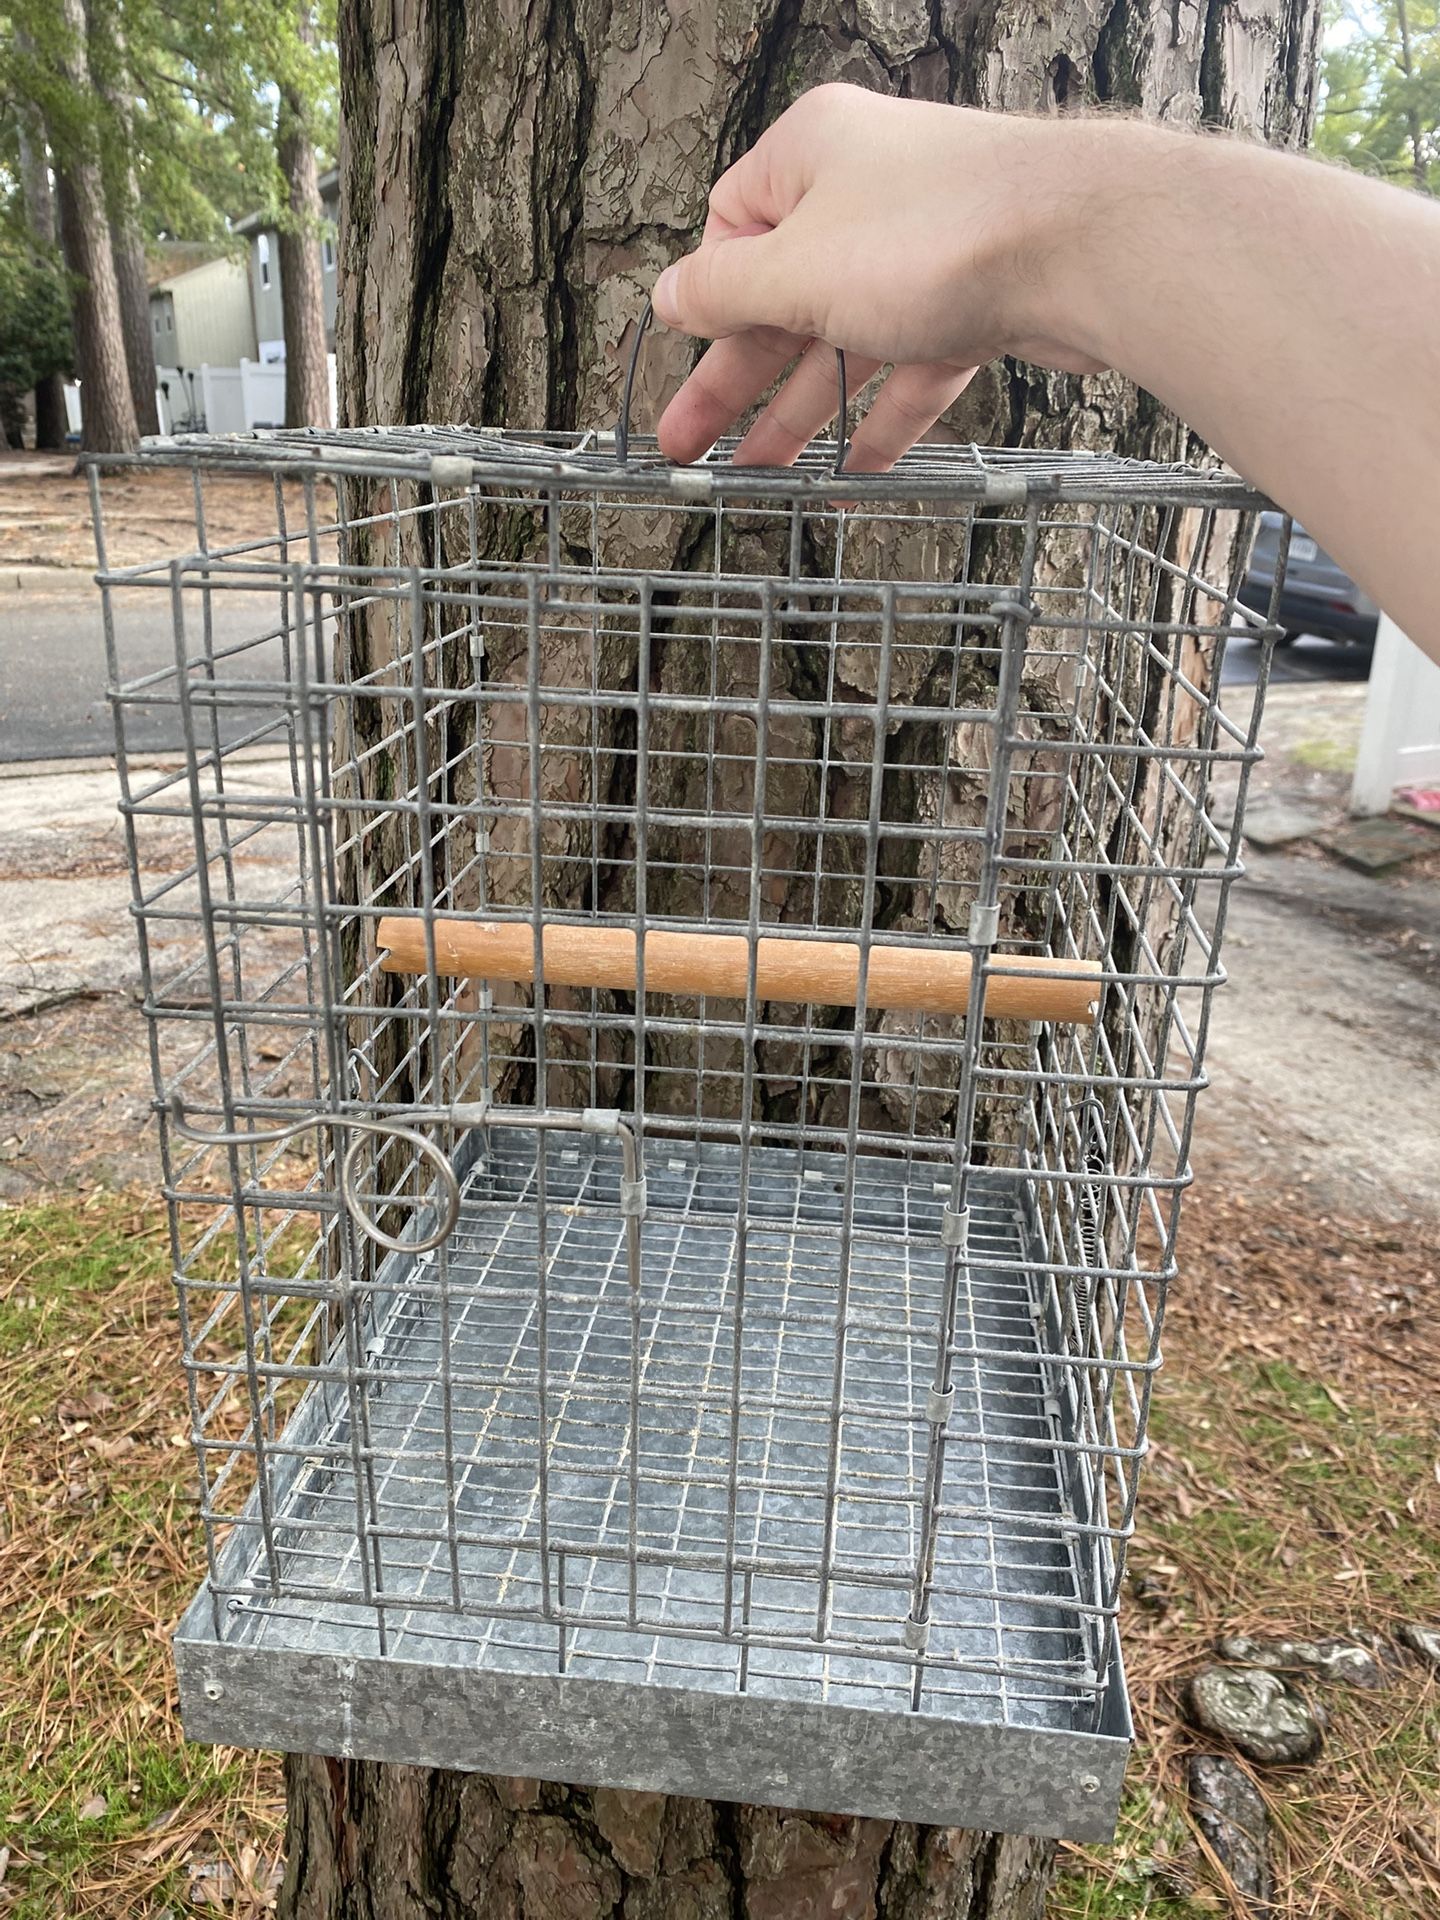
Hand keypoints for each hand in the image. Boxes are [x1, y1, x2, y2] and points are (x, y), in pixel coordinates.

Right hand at [652, 84, 1107, 471]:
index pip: (732, 228)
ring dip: (802, 414)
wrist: (1082, 245)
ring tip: (762, 480)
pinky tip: (855, 472)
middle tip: (693, 447)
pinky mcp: (975, 297)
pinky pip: (912, 366)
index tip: (687, 354)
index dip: (709, 298)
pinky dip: (884, 418)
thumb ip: (723, 293)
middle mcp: (868, 193)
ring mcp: (925, 248)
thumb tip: (669, 297)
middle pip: (783, 300)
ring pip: (845, 341)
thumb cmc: (937, 233)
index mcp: (811, 157)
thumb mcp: (795, 271)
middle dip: (737, 383)